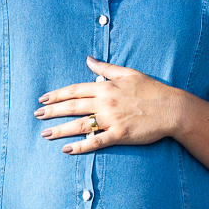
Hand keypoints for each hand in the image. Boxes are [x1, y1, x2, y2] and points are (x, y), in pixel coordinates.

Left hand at [35, 57, 179, 153]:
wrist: (172, 108)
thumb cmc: (152, 89)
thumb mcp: (129, 73)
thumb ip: (106, 68)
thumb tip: (88, 59)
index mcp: (106, 87)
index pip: (75, 90)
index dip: (57, 95)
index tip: (43, 98)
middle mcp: (106, 102)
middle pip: (72, 107)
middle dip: (52, 111)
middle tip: (36, 115)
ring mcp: (112, 120)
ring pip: (80, 125)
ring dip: (60, 129)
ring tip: (45, 134)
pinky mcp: (120, 135)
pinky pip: (96, 141)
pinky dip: (80, 146)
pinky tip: (67, 149)